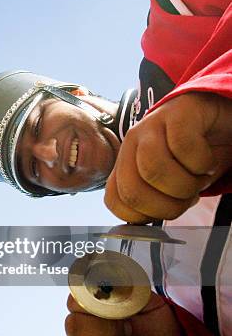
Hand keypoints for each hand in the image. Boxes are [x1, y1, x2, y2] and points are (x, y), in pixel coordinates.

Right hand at [65, 293, 197, 335]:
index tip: (114, 303)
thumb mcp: (150, 303)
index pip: (74, 300)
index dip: (91, 300)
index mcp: (95, 313)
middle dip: (107, 327)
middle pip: (73, 328)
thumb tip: (110, 274)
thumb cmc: (161, 332)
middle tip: (129, 329)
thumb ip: (128, 288)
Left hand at [104, 93, 231, 222]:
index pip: (115, 202)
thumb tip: (148, 224)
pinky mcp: (177, 112)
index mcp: (125, 164)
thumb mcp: (172, 184)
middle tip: (188, 197)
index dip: (145, 216)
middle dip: (166, 206)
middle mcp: (132, 144)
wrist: (222, 117)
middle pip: (132, 190)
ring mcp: (151, 125)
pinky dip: (201, 163)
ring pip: (152, 169)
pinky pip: (182, 146)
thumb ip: (154, 201)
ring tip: (199, 178)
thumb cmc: (196, 155)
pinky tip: (207, 161)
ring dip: (184, 185)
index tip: (169, 209)